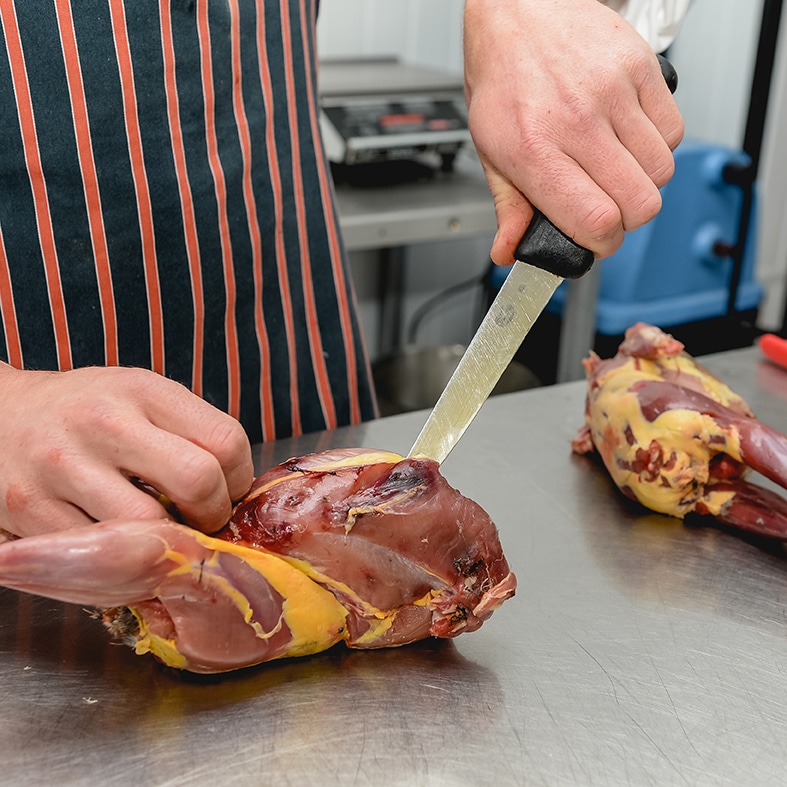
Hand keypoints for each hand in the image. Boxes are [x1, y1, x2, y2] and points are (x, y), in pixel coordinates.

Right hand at [0, 364, 253, 536]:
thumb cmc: (85, 412)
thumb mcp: (139, 398)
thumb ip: (189, 433)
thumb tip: (238, 493)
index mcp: (142, 389)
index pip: (225, 441)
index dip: (239, 478)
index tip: (227, 490)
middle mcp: (103, 422)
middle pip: (197, 482)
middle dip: (212, 514)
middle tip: (201, 520)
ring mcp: (62, 467)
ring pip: (149, 527)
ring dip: (168, 544)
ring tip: (162, 535)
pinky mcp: (29, 510)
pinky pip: (101, 555)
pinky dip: (123, 562)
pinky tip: (123, 545)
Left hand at [463, 0, 684, 262]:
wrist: (519, 10)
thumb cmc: (503, 77)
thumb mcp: (490, 149)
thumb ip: (509, 206)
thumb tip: (509, 251)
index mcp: (534, 149)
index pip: (595, 220)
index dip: (603, 242)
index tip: (597, 239)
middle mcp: (576, 121)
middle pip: (640, 204)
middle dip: (626, 218)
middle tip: (606, 206)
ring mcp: (613, 93)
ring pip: (661, 172)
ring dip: (642, 182)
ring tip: (613, 167)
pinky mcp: (642, 69)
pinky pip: (674, 131)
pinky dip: (658, 146)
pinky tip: (628, 138)